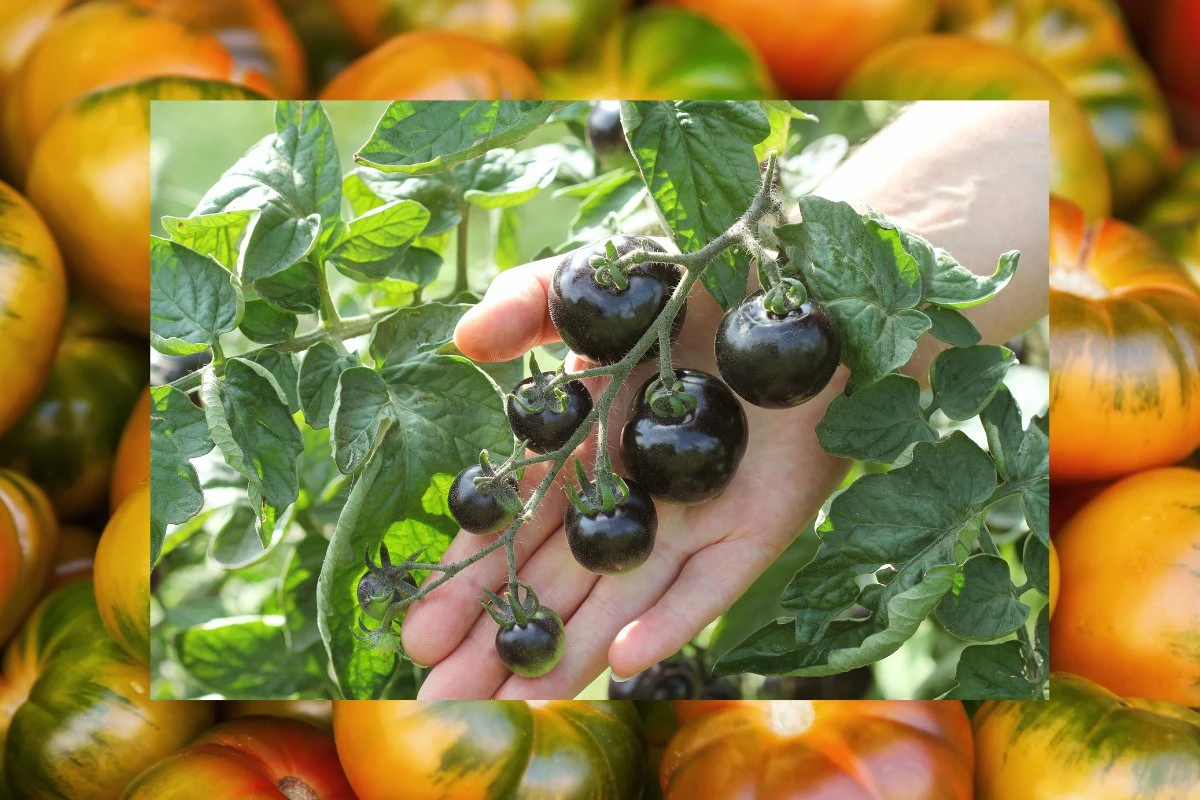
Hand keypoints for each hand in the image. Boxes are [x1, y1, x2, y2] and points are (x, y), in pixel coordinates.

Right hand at [400, 254, 849, 698]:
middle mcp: (631, 496)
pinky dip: (671, 622)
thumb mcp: (600, 281)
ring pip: (620, 601)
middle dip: (499, 642)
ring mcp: (691, 520)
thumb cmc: (695, 278)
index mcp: (583, 448)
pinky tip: (627, 661)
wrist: (807, 285)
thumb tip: (464, 341)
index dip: (469, 581)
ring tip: (512, 706)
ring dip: (569, 652)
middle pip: (556, 582)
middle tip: (439, 700)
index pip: (514, 529)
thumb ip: (529, 304)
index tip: (419, 633)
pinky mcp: (755, 529)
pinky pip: (709, 586)